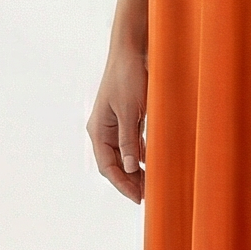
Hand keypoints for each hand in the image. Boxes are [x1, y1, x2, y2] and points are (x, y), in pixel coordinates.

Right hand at [88, 46, 147, 202]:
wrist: (131, 51)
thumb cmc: (128, 78)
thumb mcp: (130, 112)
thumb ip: (129, 140)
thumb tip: (131, 168)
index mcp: (99, 130)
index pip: (108, 166)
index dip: (123, 184)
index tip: (138, 198)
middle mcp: (103, 129)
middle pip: (114, 164)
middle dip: (129, 181)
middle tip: (147, 196)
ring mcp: (114, 124)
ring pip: (124, 155)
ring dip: (135, 170)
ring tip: (151, 184)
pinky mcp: (127, 117)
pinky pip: (131, 143)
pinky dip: (141, 154)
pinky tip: (152, 163)